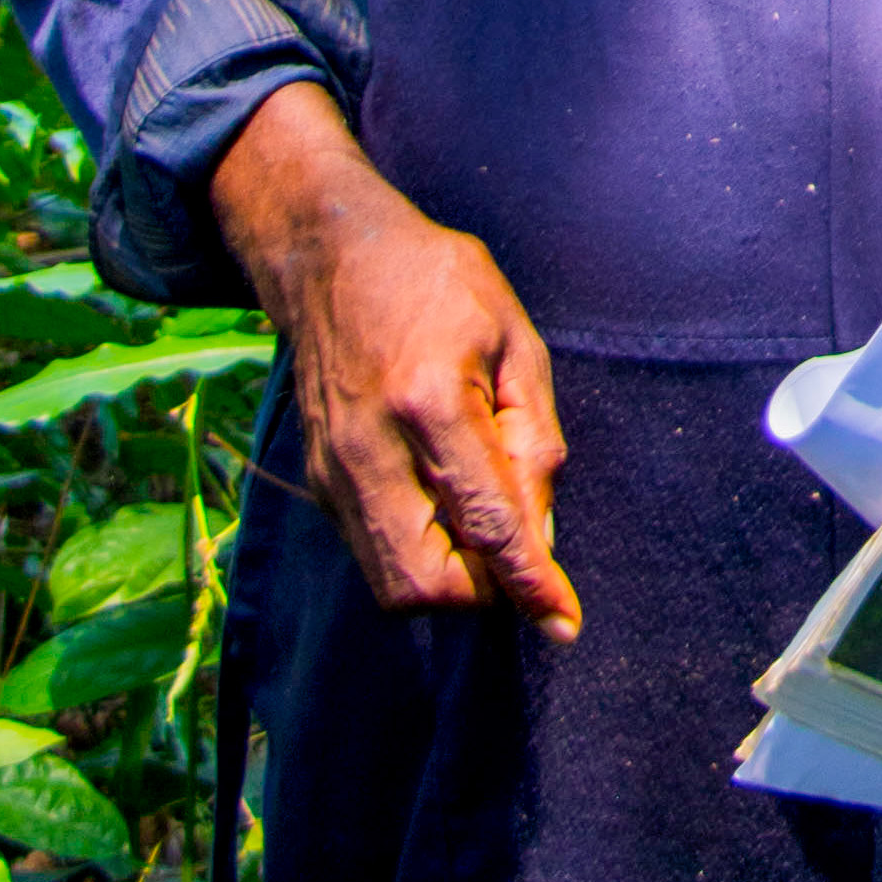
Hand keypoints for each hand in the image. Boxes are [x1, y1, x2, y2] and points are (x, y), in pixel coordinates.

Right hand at [213, 79, 579, 636]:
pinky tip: (449, 507)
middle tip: (519, 554)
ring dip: (452, 581)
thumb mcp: (514, 340)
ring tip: (485, 524)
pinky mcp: (317, 483)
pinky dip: (421, 555)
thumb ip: (532, 440)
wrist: (331, 257)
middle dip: (483, 592)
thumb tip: (537, 536)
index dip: (529, 583)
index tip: (564, 623)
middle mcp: (369, 451)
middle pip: (424, 583)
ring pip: (392, 584)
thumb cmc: (438, 285)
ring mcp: (332, 473)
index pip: (486, 522)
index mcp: (428, 403)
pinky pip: (374, 554)